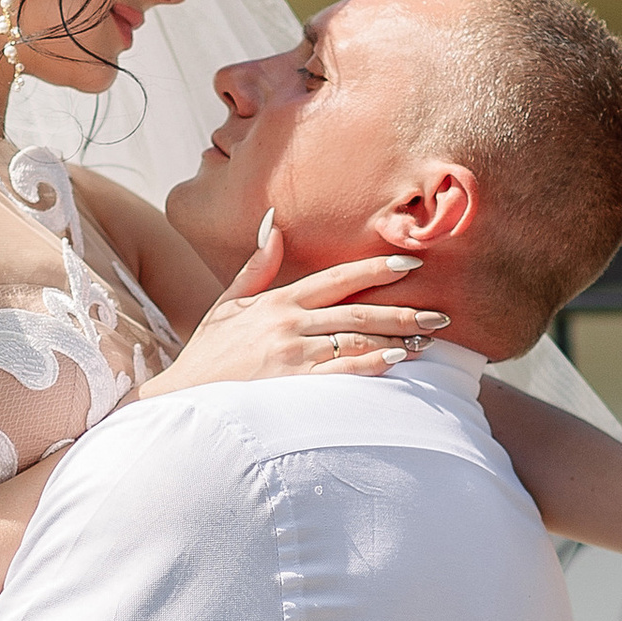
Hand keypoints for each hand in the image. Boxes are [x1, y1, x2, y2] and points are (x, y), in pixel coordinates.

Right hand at [140, 227, 445, 394]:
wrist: (179, 398)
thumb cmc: (208, 356)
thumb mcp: (227, 304)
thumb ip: (257, 266)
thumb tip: (275, 222)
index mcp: (278, 302)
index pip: (337, 279)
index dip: (376, 269)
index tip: (411, 264)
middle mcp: (289, 324)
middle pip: (357, 312)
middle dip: (403, 310)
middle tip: (442, 313)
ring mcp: (291, 356)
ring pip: (355, 342)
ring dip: (396, 339)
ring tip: (429, 339)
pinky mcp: (290, 387)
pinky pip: (339, 374)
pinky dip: (369, 367)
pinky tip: (396, 362)